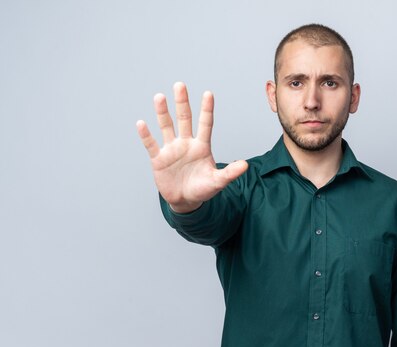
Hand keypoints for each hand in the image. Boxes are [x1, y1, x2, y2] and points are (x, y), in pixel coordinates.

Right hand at [136, 82, 247, 212]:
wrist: (185, 201)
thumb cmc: (203, 189)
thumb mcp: (218, 181)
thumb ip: (230, 173)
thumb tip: (245, 165)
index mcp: (201, 146)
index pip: (205, 124)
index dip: (206, 109)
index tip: (208, 93)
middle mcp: (186, 144)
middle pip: (184, 119)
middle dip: (182, 102)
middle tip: (180, 85)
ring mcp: (171, 150)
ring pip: (166, 127)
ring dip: (162, 113)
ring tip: (160, 97)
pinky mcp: (159, 159)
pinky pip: (151, 144)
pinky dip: (146, 135)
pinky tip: (142, 124)